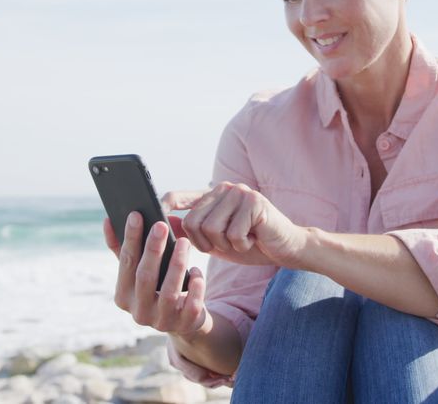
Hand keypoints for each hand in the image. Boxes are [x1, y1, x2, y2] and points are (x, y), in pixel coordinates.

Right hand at [103, 213, 210, 339]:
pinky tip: (198, 271)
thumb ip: (123, 249)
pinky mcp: (185, 325)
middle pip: (145, 276)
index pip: (126, 263)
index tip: (136, 214)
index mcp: (123, 296)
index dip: (130, 238)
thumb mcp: (139, 271)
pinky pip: (191, 305)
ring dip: (177, 264)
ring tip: (184, 242)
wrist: (183, 319)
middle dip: (153, 249)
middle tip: (161, 225)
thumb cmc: (157, 287)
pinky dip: (196, 287)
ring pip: (169, 291)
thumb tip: (108, 220)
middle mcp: (139, 312)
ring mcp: (162, 321)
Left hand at [164, 182, 306, 266]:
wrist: (286, 248)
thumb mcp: (216, 241)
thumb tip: (164, 224)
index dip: (163, 207)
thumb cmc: (250, 244)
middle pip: (192, 221)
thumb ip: (193, 233)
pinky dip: (242, 244)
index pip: (178, 197)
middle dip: (205, 243)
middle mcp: (224, 189)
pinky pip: (233, 233)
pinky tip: (254, 239)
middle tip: (226, 245)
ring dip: (226, 244)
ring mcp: (240, 193)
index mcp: (212, 196)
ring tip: (242, 240)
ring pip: (212, 228)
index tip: (151, 217)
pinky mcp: (255, 202)